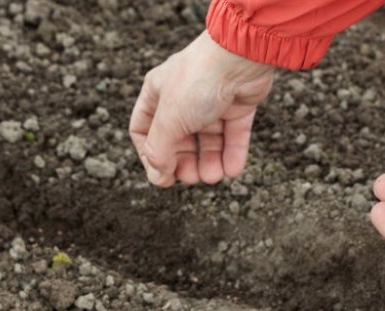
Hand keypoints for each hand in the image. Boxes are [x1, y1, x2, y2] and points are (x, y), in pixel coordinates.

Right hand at [130, 32, 273, 186]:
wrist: (240, 57)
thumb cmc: (198, 81)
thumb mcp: (169, 120)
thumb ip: (160, 151)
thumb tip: (158, 177)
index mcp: (157, 94)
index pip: (144, 131)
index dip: (151, 156)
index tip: (162, 175)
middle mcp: (183, 97)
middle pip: (179, 140)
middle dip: (185, 162)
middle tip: (192, 178)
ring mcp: (212, 101)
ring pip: (208, 141)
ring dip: (210, 162)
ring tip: (214, 177)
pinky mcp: (238, 105)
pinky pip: (233, 135)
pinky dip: (232, 154)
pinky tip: (232, 170)